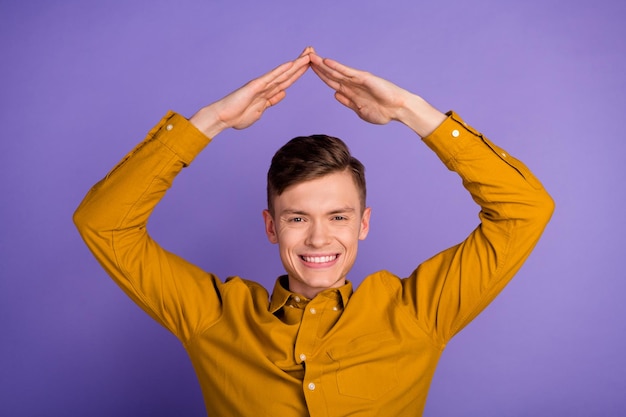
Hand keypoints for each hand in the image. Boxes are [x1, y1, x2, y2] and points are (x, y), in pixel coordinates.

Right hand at [191, 47, 312, 136]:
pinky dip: (281, 70)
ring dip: (296, 64)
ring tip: (308, 54)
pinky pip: (271, 77)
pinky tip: (291, 64)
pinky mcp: (255, 86)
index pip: (288, 81)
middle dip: (301, 64)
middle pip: (288, 73)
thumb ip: (272, 101)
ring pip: (283, 73)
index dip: (299, 73)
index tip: (310, 65)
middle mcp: (267, 86)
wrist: (222, 118)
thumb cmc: (237, 116)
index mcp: (269, 93)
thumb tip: (283, 93)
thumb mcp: (261, 110)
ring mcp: (261, 85)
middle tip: (313, 52)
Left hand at [310, 52, 445, 135]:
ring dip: (322, 63)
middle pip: (329, 73)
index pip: (330, 81)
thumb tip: (335, 94)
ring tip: (309, 55)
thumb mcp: (359, 110)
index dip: (318, 75)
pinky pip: (347, 72)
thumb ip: (347, 102)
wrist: (398, 110)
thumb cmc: (382, 112)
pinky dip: (336, 66)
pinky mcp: (364, 78)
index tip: (306, 69)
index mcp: (349, 91)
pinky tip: (325, 62)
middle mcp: (351, 83)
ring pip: (335, 70)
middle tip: (303, 56)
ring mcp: (357, 80)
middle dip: (316, 65)